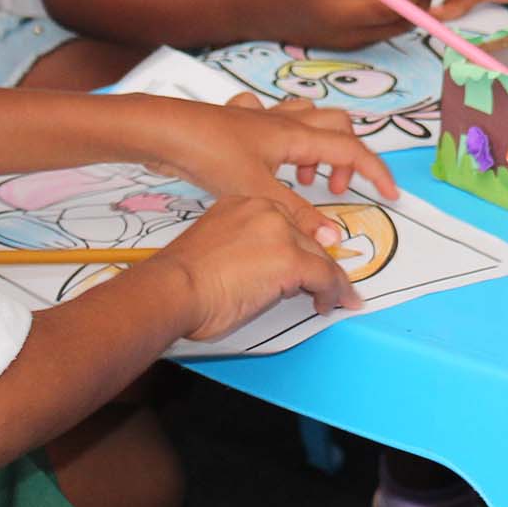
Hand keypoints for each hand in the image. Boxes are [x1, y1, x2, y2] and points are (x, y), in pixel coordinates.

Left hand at [137, 95, 397, 234]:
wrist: (165, 130)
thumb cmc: (211, 155)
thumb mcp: (258, 191)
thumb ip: (298, 215)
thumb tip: (334, 238)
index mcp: (296, 135)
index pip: (352, 150)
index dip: (375, 172)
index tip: (391, 195)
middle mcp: (284, 120)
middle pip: (336, 125)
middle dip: (346, 157)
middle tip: (333, 190)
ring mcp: (260, 117)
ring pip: (307, 118)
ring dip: (315, 147)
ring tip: (302, 180)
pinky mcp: (238, 120)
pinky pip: (271, 116)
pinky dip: (280, 134)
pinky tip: (266, 152)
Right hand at [158, 195, 358, 340]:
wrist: (173, 288)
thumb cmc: (180, 281)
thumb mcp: (215, 250)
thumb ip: (243, 250)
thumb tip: (262, 275)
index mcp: (242, 203)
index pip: (283, 223)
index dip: (296, 246)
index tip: (305, 262)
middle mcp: (264, 210)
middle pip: (304, 237)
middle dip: (315, 264)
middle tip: (323, 286)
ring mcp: (280, 233)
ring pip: (319, 255)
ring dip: (328, 280)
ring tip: (333, 298)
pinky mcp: (291, 259)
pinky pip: (325, 276)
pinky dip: (334, 292)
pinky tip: (333, 303)